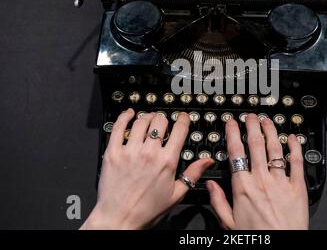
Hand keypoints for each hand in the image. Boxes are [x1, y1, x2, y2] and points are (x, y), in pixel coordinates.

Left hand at [81, 108, 213, 228]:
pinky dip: (124, 117)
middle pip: (160, 121)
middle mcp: (149, 153)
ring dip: (147, 117)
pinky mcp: (113, 153)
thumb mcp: (176, 194)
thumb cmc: (146, 210)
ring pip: (140, 122)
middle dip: (164, 118)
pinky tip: (129, 114)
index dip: (183, 119)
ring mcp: (130, 151)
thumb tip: (207, 161)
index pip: (179, 130)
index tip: (183, 117)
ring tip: (148, 120)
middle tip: (164, 122)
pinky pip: (118, 127)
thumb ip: (192, 174)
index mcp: (167, 162)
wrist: (119, 219)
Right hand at [206, 114, 308, 229]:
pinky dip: (295, 147)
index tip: (232, 123)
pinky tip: (292, 137)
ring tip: (267, 120)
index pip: (236, 152)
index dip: (233, 134)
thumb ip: (218, 201)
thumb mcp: (229, 223)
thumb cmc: (257, 237)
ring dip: (271, 131)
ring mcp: (281, 182)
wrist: (282, 247)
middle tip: (251, 116)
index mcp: (243, 187)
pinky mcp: (298, 187)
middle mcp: (261, 180)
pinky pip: (296, 162)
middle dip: (252, 126)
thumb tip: (209, 184)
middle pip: (256, 144)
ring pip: (275, 149)